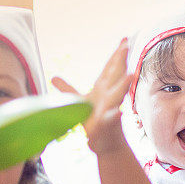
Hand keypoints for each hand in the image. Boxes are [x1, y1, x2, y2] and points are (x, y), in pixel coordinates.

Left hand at [52, 38, 133, 153]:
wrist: (105, 144)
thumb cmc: (93, 122)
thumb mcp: (78, 102)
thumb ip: (68, 89)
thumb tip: (54, 77)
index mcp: (103, 88)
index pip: (111, 67)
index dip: (117, 54)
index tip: (125, 39)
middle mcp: (109, 96)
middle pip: (116, 74)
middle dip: (121, 60)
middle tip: (127, 44)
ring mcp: (110, 109)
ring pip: (118, 95)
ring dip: (124, 85)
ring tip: (131, 75)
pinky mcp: (107, 125)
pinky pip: (111, 119)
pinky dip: (114, 115)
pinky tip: (119, 112)